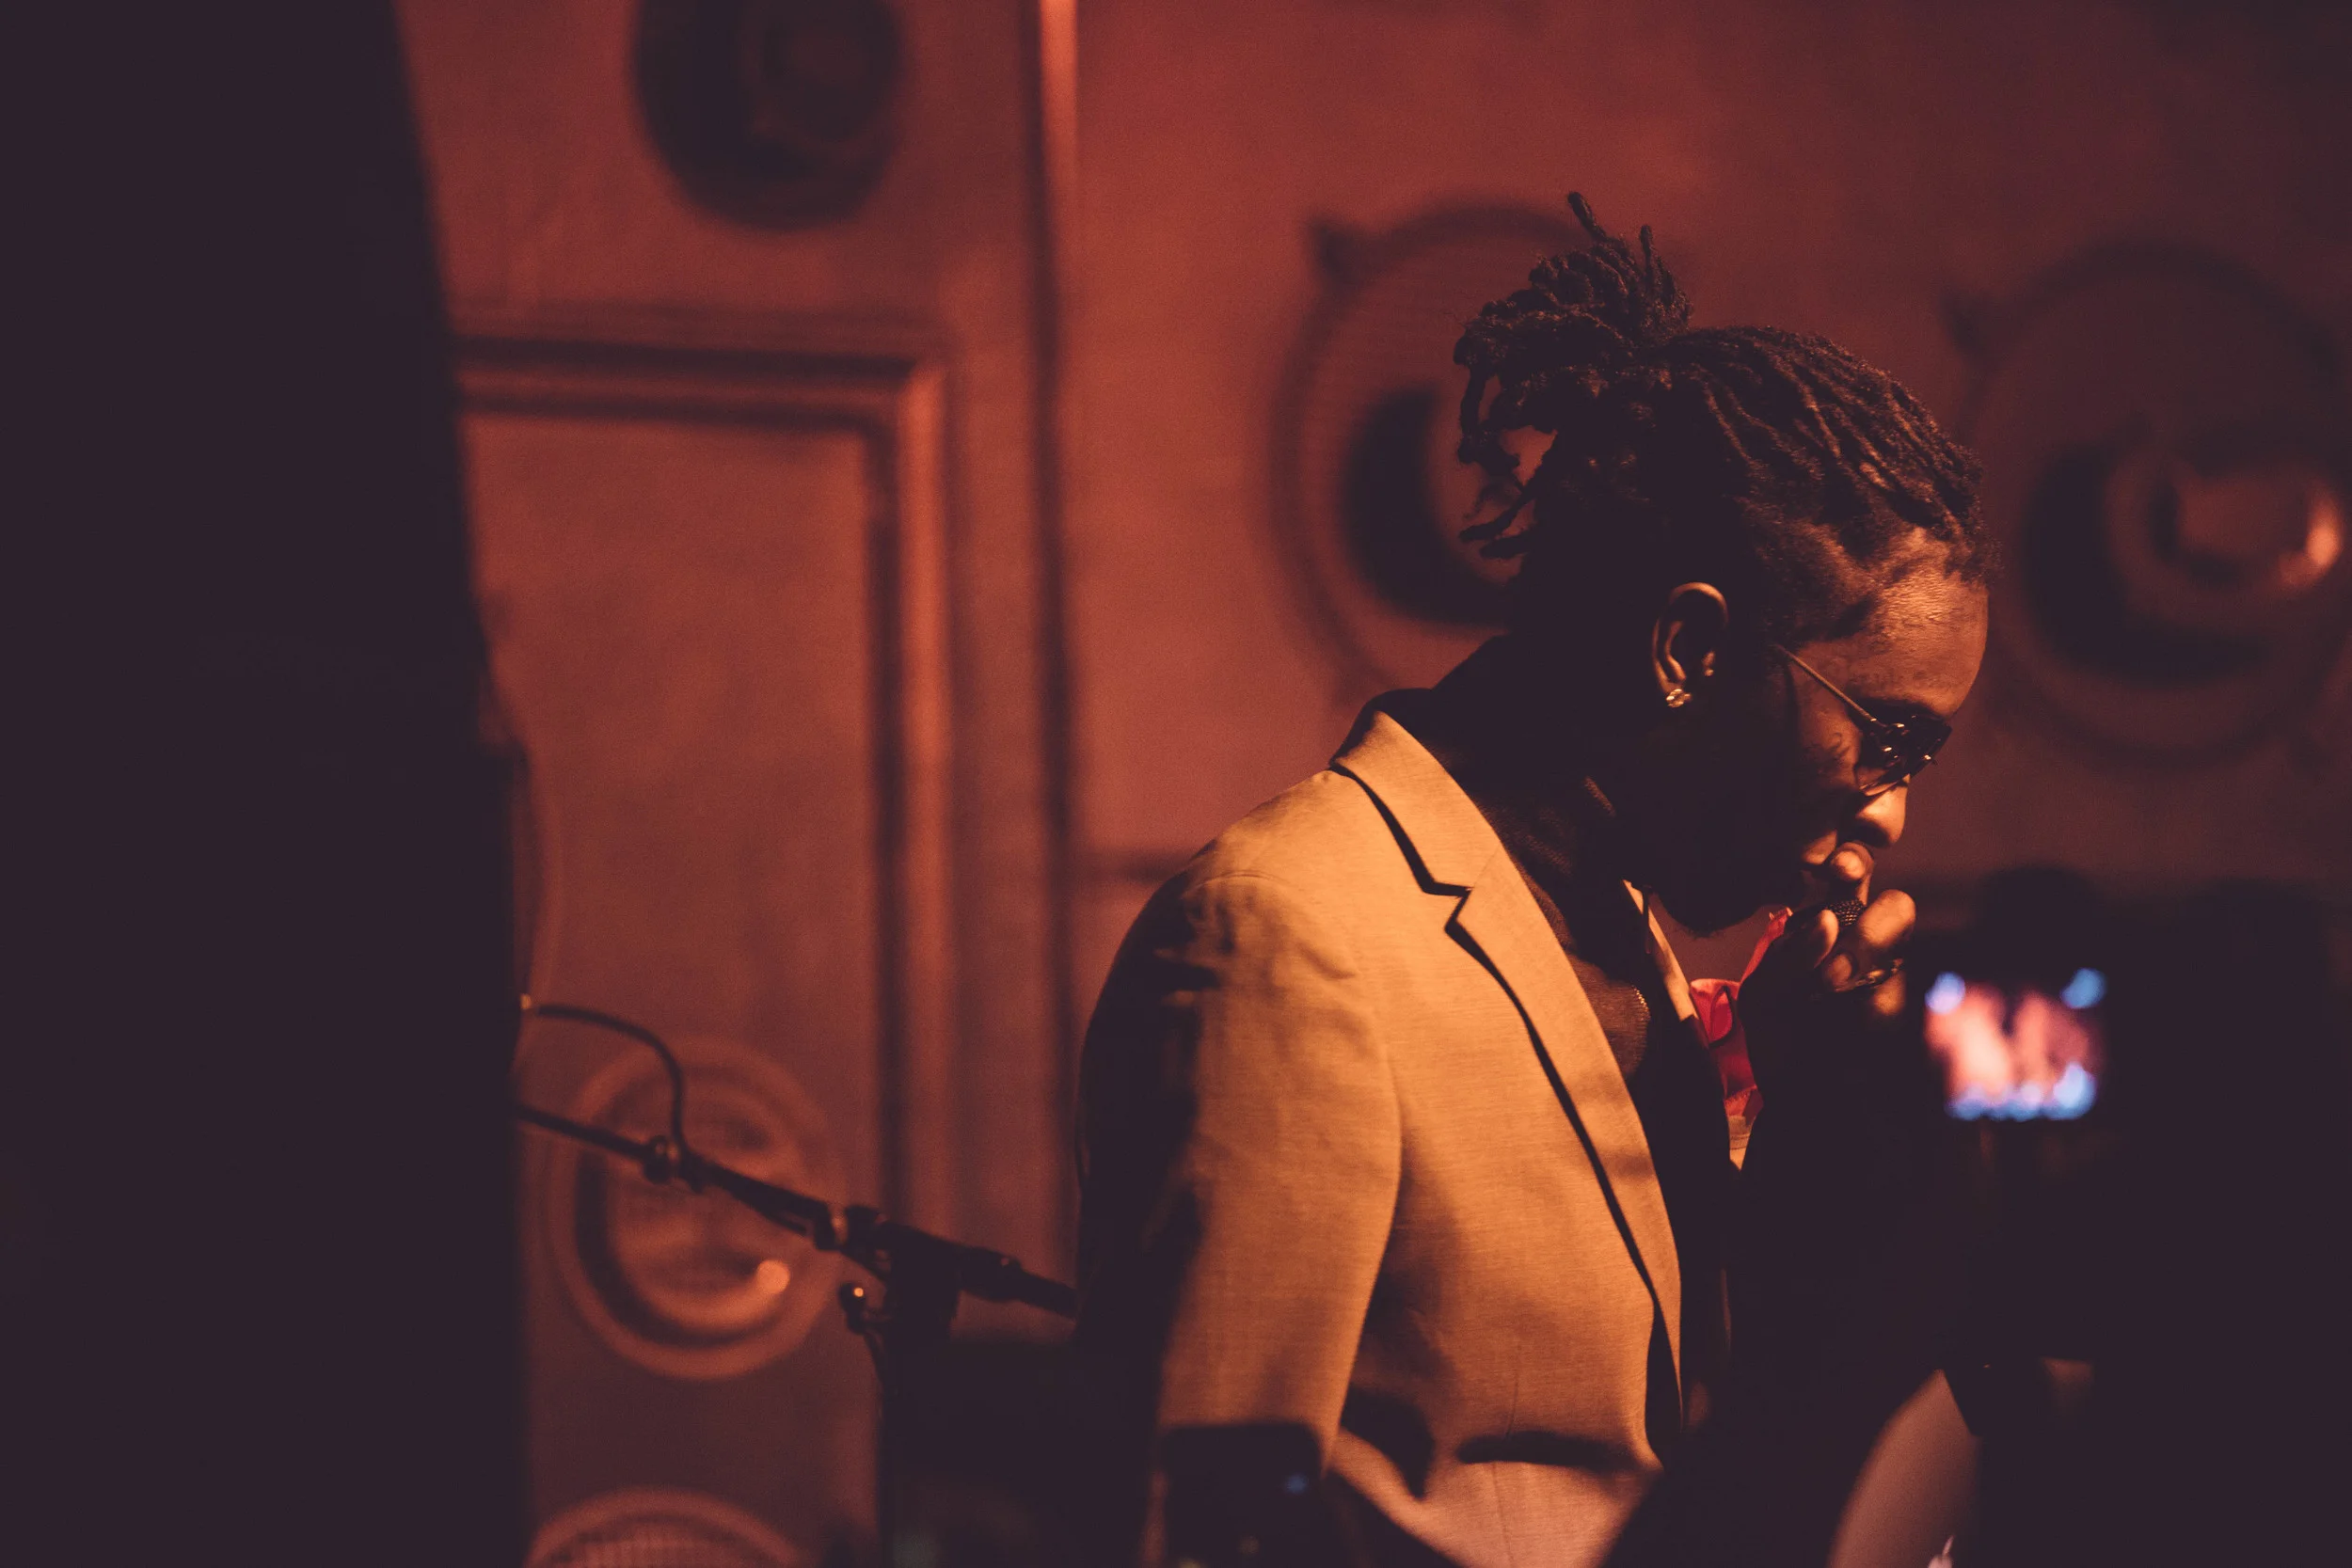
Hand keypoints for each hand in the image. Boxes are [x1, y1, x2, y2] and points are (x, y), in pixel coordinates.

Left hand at [1739, 850, 1914, 1103]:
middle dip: (1870, 931)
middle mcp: (1872, 950)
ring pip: (1908, 957)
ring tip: (1835, 1004)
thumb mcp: (1766, 1000)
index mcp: (1831, 931)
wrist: (1804, 1114)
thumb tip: (1830, 919)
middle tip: (1833, 972)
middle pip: (1897, 908)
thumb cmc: (1783, 1046)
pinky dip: (1883, 1016)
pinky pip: (1918, 1003)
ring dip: (1874, 979)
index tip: (1838, 867)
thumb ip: (1788, 957)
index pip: (1852, 879)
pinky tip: (1856, 1039)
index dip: (1853, 862)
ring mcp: (1900, 985)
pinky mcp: (1920, 1022)